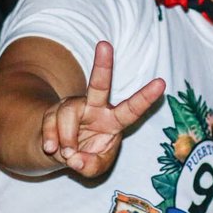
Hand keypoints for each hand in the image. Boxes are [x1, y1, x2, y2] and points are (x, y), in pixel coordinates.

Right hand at [41, 41, 164, 177]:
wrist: (59, 154)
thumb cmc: (86, 156)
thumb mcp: (94, 168)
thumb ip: (90, 166)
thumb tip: (74, 158)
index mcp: (114, 120)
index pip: (132, 109)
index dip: (146, 97)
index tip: (161, 83)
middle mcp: (95, 107)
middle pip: (99, 84)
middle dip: (103, 65)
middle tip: (105, 45)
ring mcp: (73, 107)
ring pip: (68, 113)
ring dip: (67, 139)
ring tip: (66, 154)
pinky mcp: (53, 111)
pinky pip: (50, 122)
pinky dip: (50, 139)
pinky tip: (51, 148)